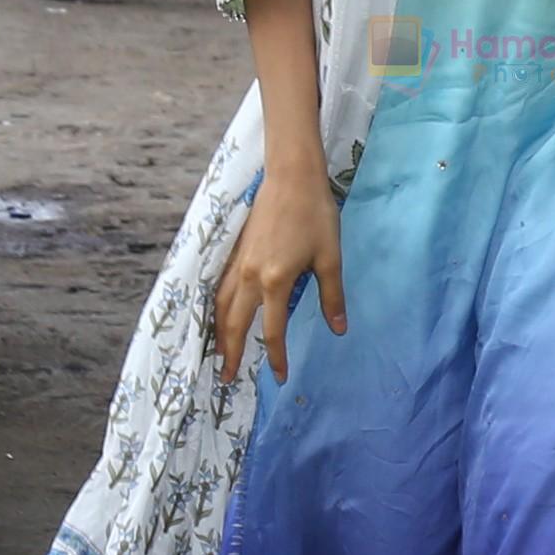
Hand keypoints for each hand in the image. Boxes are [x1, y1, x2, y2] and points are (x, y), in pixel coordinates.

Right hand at [212, 160, 345, 381]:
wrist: (292, 176)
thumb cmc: (315, 215)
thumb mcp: (330, 257)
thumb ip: (332, 297)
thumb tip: (339, 328)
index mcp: (275, 281)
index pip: (272, 331)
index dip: (277, 357)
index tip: (281, 377)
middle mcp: (250, 276)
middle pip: (235, 324)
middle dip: (230, 353)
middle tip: (227, 378)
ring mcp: (239, 263)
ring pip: (221, 307)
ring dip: (219, 333)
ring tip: (218, 355)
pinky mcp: (235, 251)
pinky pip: (220, 288)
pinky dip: (216, 309)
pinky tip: (218, 316)